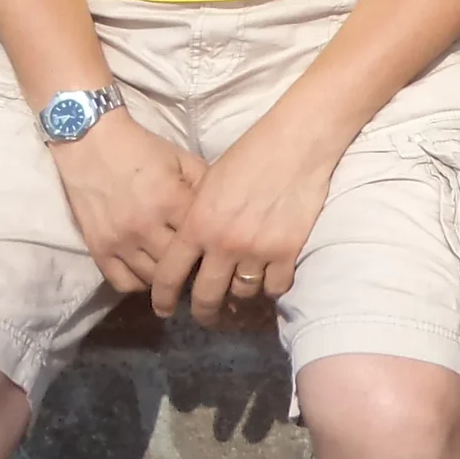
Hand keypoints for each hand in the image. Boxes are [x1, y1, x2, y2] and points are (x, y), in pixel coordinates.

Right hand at [48, 113, 207, 293]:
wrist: (90, 143)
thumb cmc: (142, 149)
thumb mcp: (182, 159)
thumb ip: (205, 186)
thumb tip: (225, 213)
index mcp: (171, 201)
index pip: (202, 240)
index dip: (213, 248)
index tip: (220, 252)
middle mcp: (145, 226)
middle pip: (179, 266)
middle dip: (193, 268)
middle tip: (201, 267)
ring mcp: (119, 241)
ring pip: (153, 280)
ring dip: (168, 279)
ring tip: (177, 273)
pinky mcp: (98, 249)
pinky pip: (123, 282)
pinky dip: (139, 283)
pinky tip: (149, 273)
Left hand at [148, 107, 342, 326]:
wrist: (297, 142)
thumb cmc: (251, 153)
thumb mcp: (209, 183)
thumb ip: (197, 217)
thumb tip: (191, 248)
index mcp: (197, 223)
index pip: (169, 275)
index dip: (162, 298)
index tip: (163, 309)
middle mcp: (223, 243)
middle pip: (205, 296)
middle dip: (203, 312)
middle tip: (205, 315)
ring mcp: (256, 250)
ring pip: (242, 294)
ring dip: (240, 295)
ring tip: (241, 291)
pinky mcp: (287, 251)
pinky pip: (275, 287)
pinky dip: (272, 286)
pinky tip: (270, 278)